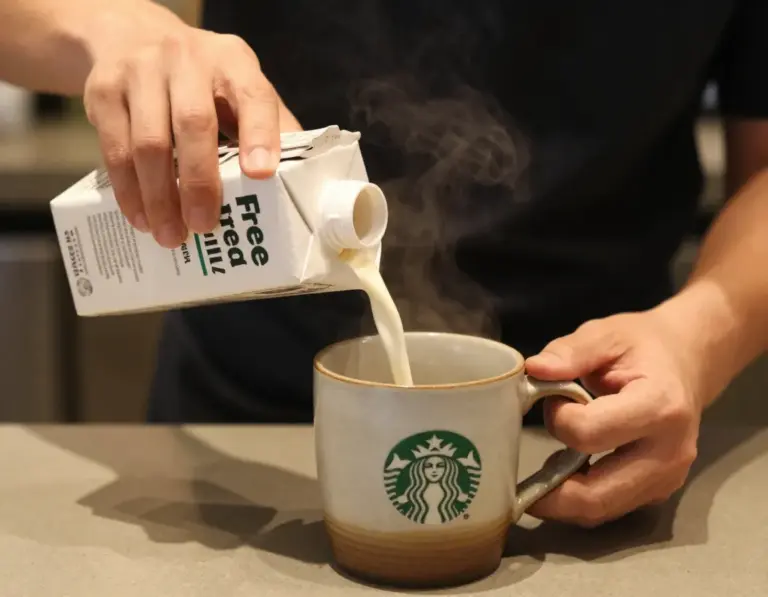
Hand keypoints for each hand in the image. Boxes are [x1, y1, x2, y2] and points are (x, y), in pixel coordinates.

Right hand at [82, 6, 300, 247]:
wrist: (130, 37)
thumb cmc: (201, 79)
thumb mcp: (239, 87)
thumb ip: (268, 126)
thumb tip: (299, 180)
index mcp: (232, 62)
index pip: (253, 96)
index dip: (259, 135)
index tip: (262, 175)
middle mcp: (185, 60)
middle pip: (193, 124)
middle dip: (200, 183)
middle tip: (204, 226)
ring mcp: (139, 71)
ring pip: (148, 142)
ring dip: (160, 196)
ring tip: (171, 236)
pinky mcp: (103, 91)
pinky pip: (114, 148)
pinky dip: (128, 189)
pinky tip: (142, 216)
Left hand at [523, 310, 705, 526]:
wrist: (687, 361)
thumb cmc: (643, 345)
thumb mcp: (605, 334)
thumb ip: (568, 352)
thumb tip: (534, 370)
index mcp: (658, 406)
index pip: (589, 434)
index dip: (558, 420)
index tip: (552, 399)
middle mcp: (669, 452)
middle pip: (596, 494)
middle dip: (549, 491)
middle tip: (516, 474)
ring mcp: (669, 478)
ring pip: (601, 511)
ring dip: (562, 499)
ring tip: (543, 470)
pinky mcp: (660, 491)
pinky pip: (611, 508)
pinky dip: (580, 499)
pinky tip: (567, 472)